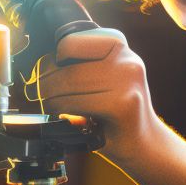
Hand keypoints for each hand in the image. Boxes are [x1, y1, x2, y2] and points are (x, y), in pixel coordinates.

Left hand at [35, 28, 159, 157]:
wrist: (145, 142)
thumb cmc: (116, 112)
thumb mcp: (105, 78)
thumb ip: (82, 65)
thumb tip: (41, 63)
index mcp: (119, 46)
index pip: (71, 41)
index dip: (54, 58)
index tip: (51, 72)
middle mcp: (127, 59)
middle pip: (68, 66)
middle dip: (46, 82)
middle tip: (42, 94)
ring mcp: (127, 81)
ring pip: (69, 83)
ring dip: (50, 98)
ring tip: (51, 105)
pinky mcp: (122, 103)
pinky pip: (76, 102)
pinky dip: (61, 110)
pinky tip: (63, 115)